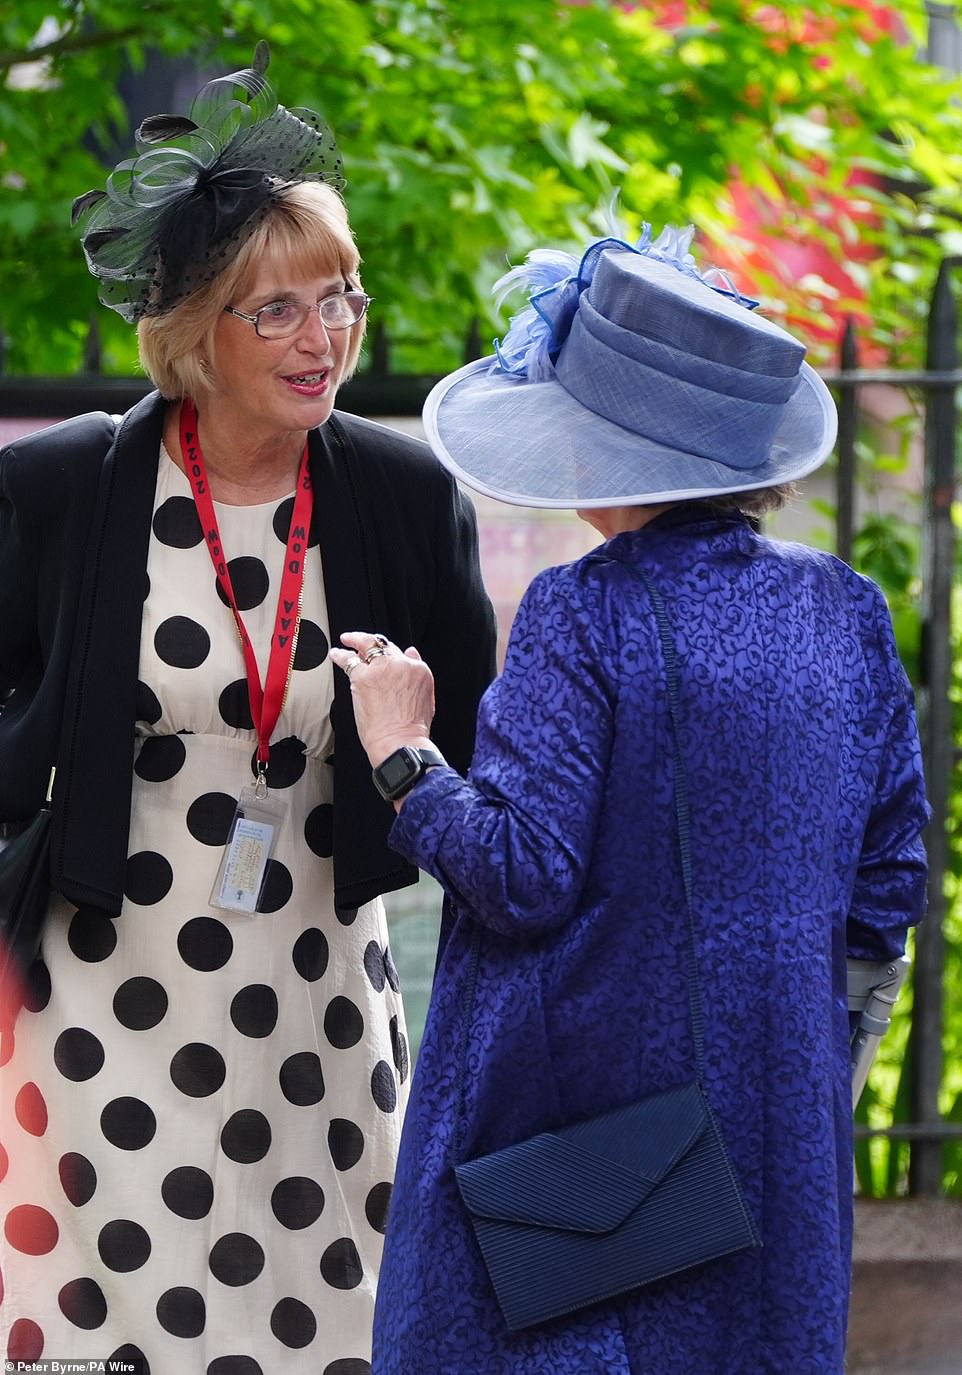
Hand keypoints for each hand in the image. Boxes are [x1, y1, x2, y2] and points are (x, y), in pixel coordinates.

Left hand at [331, 632, 436, 767]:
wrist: (400, 741)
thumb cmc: (412, 729)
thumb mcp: (426, 697)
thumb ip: (417, 673)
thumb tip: (412, 653)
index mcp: (418, 670)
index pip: (402, 654)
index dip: (390, 654)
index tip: (384, 656)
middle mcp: (401, 665)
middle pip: (384, 646)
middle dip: (372, 642)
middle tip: (360, 641)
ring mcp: (381, 669)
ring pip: (366, 646)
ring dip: (354, 641)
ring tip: (346, 640)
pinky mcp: (363, 677)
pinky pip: (348, 660)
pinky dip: (340, 655)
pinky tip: (336, 654)